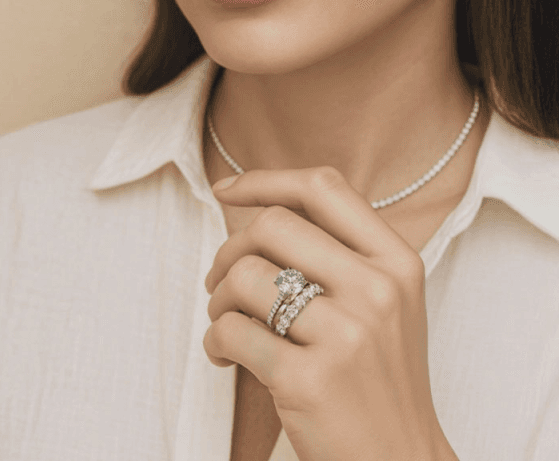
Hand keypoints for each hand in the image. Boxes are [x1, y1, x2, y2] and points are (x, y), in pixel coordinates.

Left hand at [203, 166, 456, 460]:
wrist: (400, 460)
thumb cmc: (378, 379)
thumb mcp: (384, 304)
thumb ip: (339, 255)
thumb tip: (259, 212)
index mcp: (397, 262)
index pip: (322, 187)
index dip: (263, 179)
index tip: (225, 190)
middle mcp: (377, 290)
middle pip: (272, 225)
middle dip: (229, 249)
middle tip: (221, 282)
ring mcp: (345, 335)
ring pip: (244, 277)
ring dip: (217, 299)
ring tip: (226, 323)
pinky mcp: (307, 378)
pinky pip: (229, 332)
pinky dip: (214, 342)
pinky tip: (225, 356)